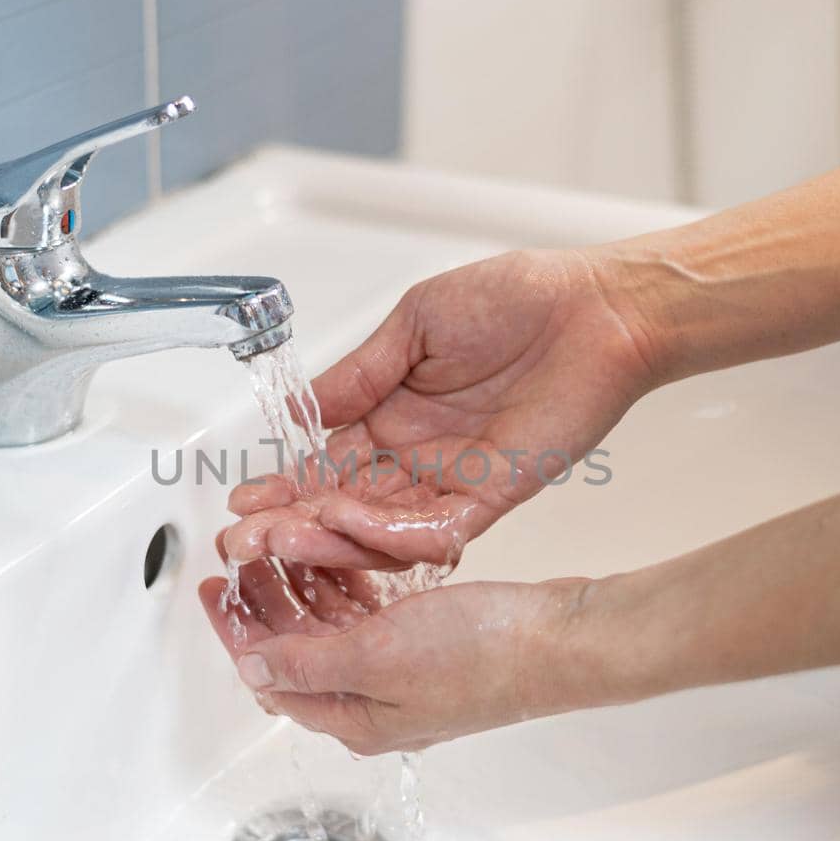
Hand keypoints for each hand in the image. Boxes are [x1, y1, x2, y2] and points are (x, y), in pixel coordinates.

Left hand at [199, 558, 592, 753]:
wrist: (558, 640)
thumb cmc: (483, 656)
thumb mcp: (377, 656)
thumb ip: (308, 662)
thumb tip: (253, 670)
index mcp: (354, 716)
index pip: (271, 674)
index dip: (235, 629)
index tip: (213, 587)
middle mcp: (372, 699)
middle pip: (295, 648)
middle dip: (263, 600)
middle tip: (240, 553)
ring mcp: (400, 670)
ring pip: (328, 626)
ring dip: (299, 586)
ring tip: (278, 544)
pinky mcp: (426, 641)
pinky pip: (365, 612)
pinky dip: (342, 582)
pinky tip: (334, 555)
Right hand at [223, 247, 664, 569]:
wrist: (595, 309)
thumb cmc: (518, 299)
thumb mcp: (415, 324)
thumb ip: (360, 373)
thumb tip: (306, 411)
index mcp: (394, 412)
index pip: (327, 463)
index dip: (285, 484)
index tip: (244, 500)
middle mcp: (418, 454)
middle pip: (343, 504)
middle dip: (292, 524)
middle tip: (245, 539)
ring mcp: (453, 480)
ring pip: (380, 527)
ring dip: (329, 536)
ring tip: (282, 540)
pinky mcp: (493, 495)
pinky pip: (435, 529)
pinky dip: (393, 534)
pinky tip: (351, 528)